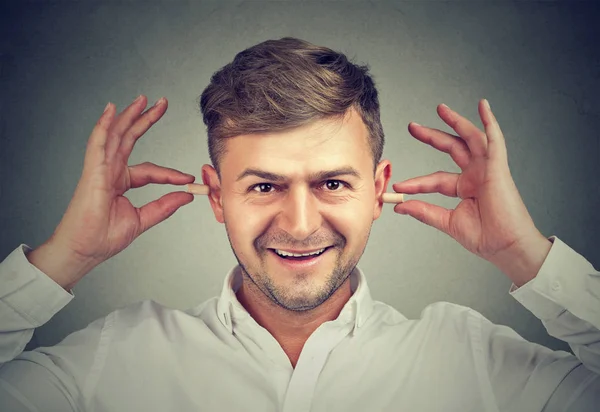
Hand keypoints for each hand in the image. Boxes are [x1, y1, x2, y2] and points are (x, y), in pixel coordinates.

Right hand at [41, 95, 194, 284]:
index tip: (189, 180)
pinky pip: (98, 143)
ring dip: (129, 116)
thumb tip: (186, 195)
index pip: (151, 170)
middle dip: (146, 120)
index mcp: (121, 182)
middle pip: (130, 139)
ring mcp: (100, 169)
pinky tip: (112, 110)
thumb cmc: (102, 238)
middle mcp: (111, 171)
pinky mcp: (92, 172)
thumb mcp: (142, 220)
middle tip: (162, 103)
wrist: (82, 251)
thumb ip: (164, 206)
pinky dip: (105, 126)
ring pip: (116, 135)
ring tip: (143, 99)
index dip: (170, 174)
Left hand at [393, 100, 545, 270]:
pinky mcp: (498, 167)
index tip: (399, 187)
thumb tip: (400, 206)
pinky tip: (483, 106)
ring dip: (456, 122)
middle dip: (431, 137)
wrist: (506, 247)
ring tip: (440, 109)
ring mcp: (487, 169)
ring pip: (470, 138)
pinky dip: (490, 122)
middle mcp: (476, 175)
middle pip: (451, 148)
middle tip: (412, 127)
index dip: (417, 182)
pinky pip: (494, 140)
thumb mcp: (448, 222)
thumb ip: (425, 211)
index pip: (435, 179)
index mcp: (465, 188)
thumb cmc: (485, 238)